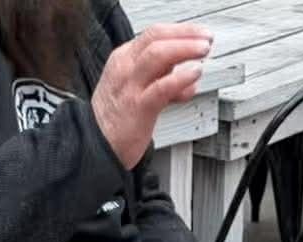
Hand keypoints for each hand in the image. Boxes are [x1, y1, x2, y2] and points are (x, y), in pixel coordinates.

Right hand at [92, 24, 211, 170]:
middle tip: (206, 38)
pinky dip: (181, 78)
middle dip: (185, 33)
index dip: (180, 30)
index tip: (199, 34)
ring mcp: (130, 86)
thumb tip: (189, 78)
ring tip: (203, 51)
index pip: (154, 34)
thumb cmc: (117, 123)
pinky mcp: (138, 107)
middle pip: (156, 36)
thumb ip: (163, 80)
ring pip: (158, 54)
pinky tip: (194, 74)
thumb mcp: (139, 91)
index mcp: (124, 60)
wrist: (97, 149)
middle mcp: (126, 67)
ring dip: (185, 48)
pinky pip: (161, 87)